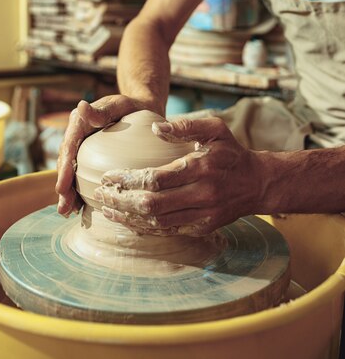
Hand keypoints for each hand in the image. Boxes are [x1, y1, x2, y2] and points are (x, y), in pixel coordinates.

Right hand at [56, 95, 148, 216]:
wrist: (140, 107)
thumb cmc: (129, 106)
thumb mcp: (117, 105)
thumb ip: (100, 111)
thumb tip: (81, 106)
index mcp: (79, 123)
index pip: (69, 146)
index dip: (64, 168)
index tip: (62, 187)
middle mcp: (77, 136)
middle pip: (66, 163)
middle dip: (64, 187)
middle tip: (64, 208)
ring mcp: (84, 148)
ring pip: (72, 172)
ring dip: (69, 192)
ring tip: (68, 212)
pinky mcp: (92, 158)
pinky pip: (83, 175)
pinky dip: (80, 190)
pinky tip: (80, 207)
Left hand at [93, 117, 263, 235]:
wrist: (257, 183)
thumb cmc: (231, 152)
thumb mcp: (216, 129)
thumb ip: (187, 126)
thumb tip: (157, 127)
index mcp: (201, 168)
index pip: (156, 179)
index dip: (128, 180)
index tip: (108, 175)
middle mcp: (201, 196)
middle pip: (152, 206)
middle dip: (121, 201)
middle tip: (100, 193)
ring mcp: (202, 216)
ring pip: (157, 223)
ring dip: (128, 217)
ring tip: (107, 208)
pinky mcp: (201, 228)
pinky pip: (167, 231)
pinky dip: (143, 228)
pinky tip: (127, 220)